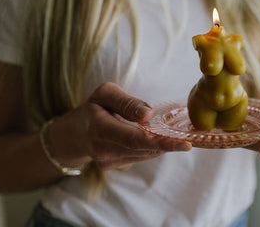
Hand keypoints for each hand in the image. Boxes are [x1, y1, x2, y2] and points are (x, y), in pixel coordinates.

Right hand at [48, 82, 191, 170]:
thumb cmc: (92, 108)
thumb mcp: (104, 94)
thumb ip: (126, 102)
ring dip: (161, 144)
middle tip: (186, 134)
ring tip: (166, 130)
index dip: (162, 143)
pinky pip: (142, 156)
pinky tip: (151, 136)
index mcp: (100, 127)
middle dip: (168, 142)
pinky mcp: (117, 166)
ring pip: (146, 154)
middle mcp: (104, 149)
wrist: (73, 135)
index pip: (135, 139)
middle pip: (145, 149)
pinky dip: (152, 147)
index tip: (186, 145)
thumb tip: (148, 114)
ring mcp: (110, 162)